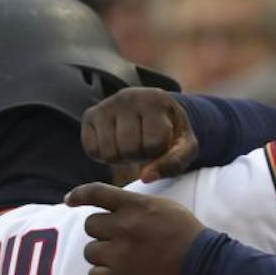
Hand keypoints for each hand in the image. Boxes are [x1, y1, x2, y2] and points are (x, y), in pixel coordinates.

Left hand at [65, 182, 208, 274]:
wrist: (203, 267)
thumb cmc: (188, 236)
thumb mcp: (165, 207)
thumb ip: (137, 205)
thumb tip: (115, 207)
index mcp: (135, 206)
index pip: (95, 193)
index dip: (78, 195)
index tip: (69, 200)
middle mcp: (123, 226)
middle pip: (90, 226)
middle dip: (102, 233)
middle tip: (119, 242)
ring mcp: (119, 253)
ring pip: (90, 251)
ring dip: (102, 256)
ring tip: (124, 261)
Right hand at [80, 88, 198, 182]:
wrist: (155, 110)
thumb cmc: (171, 132)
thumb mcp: (185, 146)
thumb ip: (173, 163)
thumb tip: (145, 177)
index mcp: (156, 100)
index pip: (153, 144)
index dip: (158, 153)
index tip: (161, 143)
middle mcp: (128, 97)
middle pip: (129, 149)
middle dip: (139, 156)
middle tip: (144, 147)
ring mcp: (107, 104)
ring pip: (109, 152)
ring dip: (122, 158)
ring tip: (132, 146)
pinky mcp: (90, 115)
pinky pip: (92, 150)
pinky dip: (104, 156)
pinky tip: (116, 145)